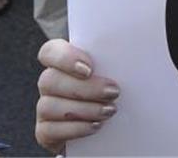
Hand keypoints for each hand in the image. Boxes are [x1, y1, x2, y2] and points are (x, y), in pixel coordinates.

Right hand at [35, 39, 119, 154]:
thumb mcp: (114, 70)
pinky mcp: (46, 131)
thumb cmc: (111, 89)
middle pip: (50, 80)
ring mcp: (45, 107)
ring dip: (83, 109)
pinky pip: (50, 130)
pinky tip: (96, 125)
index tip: (89, 68)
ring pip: (49, 105)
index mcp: (62, 62)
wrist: (111, 125)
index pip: (49, 51)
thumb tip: (132, 48)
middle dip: (84, 88)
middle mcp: (49, 83)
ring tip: (109, 110)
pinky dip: (75, 128)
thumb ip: (113, 59)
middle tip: (113, 92)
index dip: (65, 58)